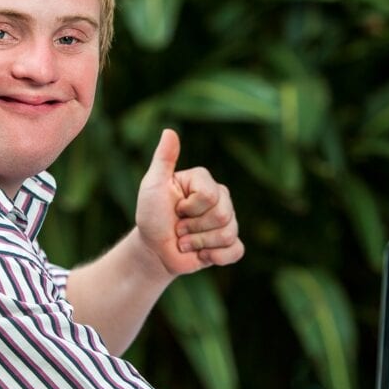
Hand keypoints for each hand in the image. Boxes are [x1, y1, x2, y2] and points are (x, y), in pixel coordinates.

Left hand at [135, 128, 244, 275]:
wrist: (154, 249)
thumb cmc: (151, 215)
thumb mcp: (153, 186)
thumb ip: (163, 159)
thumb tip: (169, 131)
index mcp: (204, 182)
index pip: (209, 195)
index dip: (189, 208)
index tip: (175, 209)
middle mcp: (220, 198)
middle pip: (222, 215)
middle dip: (193, 228)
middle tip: (179, 228)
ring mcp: (227, 221)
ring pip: (228, 233)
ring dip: (199, 243)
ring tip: (186, 241)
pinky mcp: (229, 244)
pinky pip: (236, 250)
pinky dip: (216, 257)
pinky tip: (202, 255)